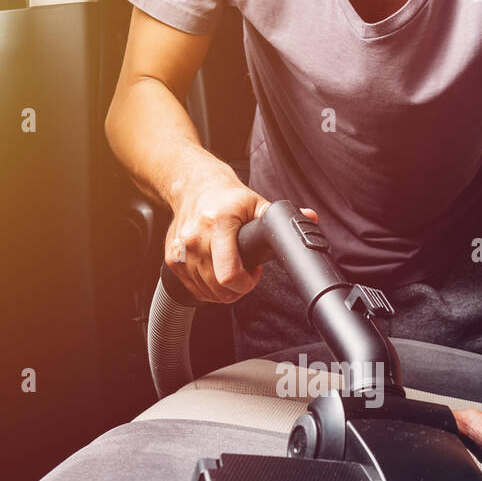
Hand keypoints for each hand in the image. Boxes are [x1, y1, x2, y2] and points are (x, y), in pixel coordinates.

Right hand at [164, 174, 269, 303]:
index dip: (247, 282)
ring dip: (224, 288)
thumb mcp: (255, 203)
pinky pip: (195, 289)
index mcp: (217, 225)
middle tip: (245, 269)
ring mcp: (180, 251)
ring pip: (208, 293)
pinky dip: (208, 287)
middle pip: (220, 289)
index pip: (229, 275)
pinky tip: (216, 269)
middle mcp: (195, 239)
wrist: (193, 187)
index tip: (254, 271)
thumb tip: (309, 216)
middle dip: (238, 287)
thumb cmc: (225, 197)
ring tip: (230, 266)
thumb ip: (278, 216)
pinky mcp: (171, 260)